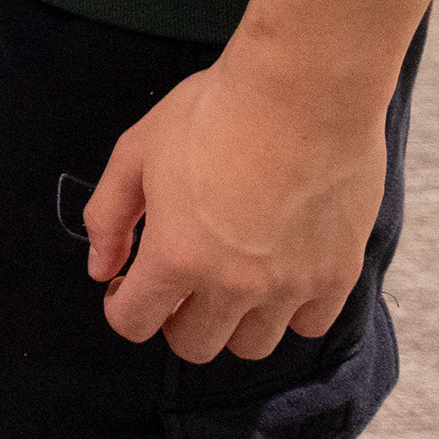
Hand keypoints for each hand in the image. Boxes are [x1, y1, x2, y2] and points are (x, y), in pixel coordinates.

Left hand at [83, 52, 387, 362]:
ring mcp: (290, 286)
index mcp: (175, 256)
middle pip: (195, 346)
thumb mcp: (137, 151)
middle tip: (179, 281)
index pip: (134, 323)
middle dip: (175, 319)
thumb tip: (100, 268)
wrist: (304, 92)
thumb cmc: (213, 113)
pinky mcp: (338, 277)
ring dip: (233, 320)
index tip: (127, 285)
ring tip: (231, 276)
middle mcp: (233, 285)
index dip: (122, 307)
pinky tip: (279, 271)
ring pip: (253, 345)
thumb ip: (110, 215)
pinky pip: (309, 325)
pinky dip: (290, 309)